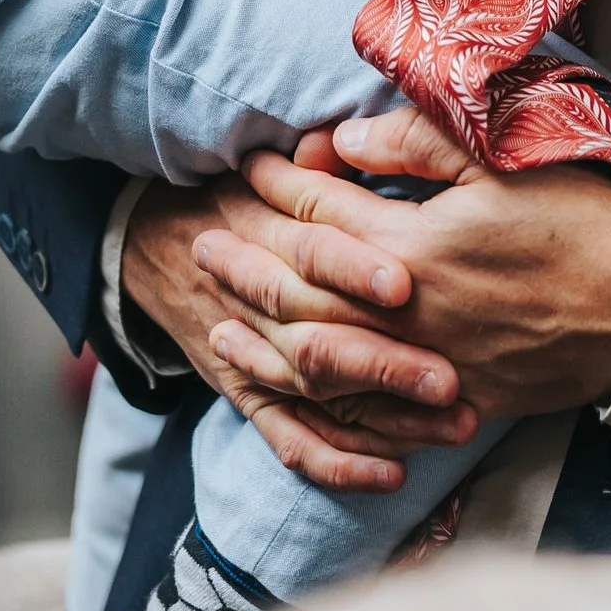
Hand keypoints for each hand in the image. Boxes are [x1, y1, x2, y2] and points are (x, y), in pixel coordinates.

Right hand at [119, 173, 478, 496]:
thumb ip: (322, 160)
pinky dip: (339, 463)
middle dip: (386, 364)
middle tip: (451, 379)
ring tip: (454, 425)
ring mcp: (252, 355)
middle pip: (319, 336)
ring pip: (316, 395)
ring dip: (385, 419)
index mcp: (266, 229)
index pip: (310, 250)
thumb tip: (357, 135)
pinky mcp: (251, 395)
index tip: (405, 286)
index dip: (351, 268)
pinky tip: (393, 475)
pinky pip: (292, 441)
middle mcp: (257, 299)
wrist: (156, 238)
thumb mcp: (273, 162)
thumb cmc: (239, 190)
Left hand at [195, 114, 610, 440]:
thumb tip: (344, 139)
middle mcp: (404, 314)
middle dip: (245, 264)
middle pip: (300, 292)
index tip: (247, 164)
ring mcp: (424, 368)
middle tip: (199, 242)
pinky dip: (319, 409)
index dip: (277, 185)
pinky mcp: (452, 405)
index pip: (320, 212)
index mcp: (412, 247)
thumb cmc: (578, 222)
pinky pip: (366, 419)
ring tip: (218, 328)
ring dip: (261, 343)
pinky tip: (294, 397)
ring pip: (318, 364)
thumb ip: (415, 145)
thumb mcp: (500, 162)